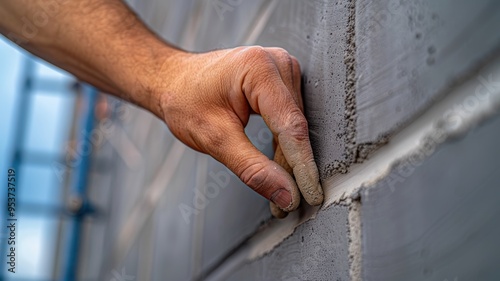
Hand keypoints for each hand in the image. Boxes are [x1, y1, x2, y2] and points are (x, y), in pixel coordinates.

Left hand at [155, 46, 322, 213]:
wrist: (174, 81)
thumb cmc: (185, 101)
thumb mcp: (214, 139)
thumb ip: (252, 168)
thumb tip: (286, 195)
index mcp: (259, 69)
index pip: (291, 126)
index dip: (303, 166)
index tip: (311, 196)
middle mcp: (277, 63)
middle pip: (295, 127)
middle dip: (293, 168)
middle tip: (284, 205)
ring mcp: (282, 68)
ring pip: (295, 125)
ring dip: (290, 159)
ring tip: (281, 191)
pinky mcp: (281, 79)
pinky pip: (290, 118)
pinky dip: (284, 144)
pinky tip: (278, 167)